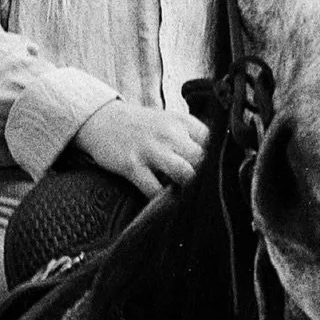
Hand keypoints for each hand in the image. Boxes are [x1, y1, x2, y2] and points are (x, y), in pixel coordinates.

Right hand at [73, 102, 209, 198]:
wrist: (102, 120)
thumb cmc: (142, 126)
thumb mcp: (170, 122)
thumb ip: (193, 138)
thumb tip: (217, 165)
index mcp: (183, 121)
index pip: (214, 144)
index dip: (216, 162)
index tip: (213, 175)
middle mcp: (170, 132)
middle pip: (203, 160)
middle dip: (203, 178)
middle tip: (199, 190)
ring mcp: (150, 148)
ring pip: (185, 174)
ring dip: (186, 188)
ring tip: (182, 195)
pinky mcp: (132, 164)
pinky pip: (155, 190)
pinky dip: (160, 200)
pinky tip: (160, 199)